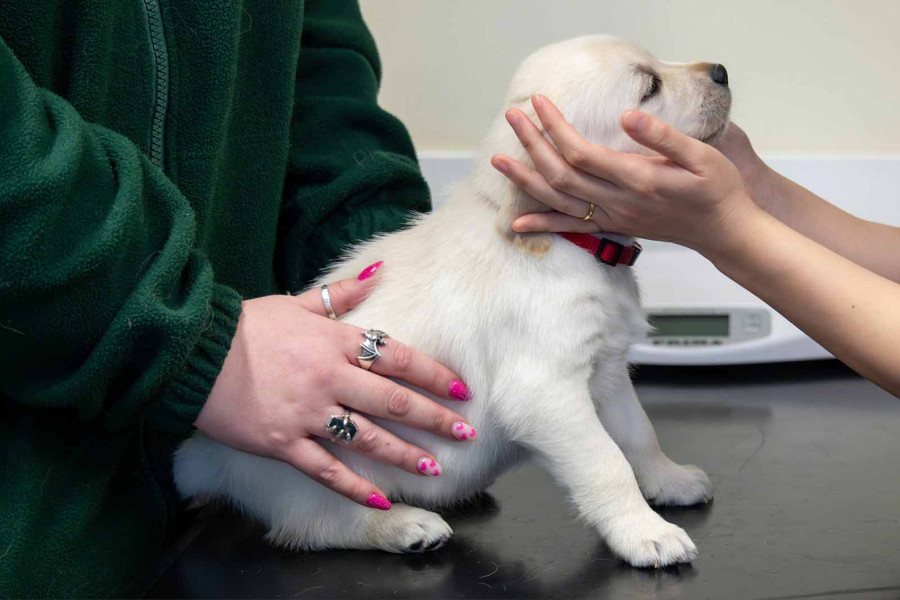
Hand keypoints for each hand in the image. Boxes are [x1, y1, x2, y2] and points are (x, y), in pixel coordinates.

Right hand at [195, 263, 474, 509]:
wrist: (195, 353)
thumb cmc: (246, 326)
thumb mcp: (295, 303)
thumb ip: (340, 295)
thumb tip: (378, 271)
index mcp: (334, 342)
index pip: (396, 357)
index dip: (432, 374)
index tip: (460, 389)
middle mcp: (328, 378)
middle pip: (392, 400)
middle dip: (433, 418)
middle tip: (466, 432)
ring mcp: (307, 413)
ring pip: (367, 438)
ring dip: (404, 454)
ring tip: (435, 468)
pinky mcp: (283, 443)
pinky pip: (325, 469)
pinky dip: (353, 486)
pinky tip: (380, 498)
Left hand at [492, 95, 760, 254]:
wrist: (723, 231)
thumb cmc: (717, 190)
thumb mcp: (703, 155)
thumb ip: (664, 136)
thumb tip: (626, 116)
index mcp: (636, 178)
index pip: (581, 152)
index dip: (555, 127)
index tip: (540, 103)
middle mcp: (617, 201)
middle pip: (560, 173)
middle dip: (532, 144)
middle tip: (512, 117)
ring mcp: (612, 216)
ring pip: (557, 200)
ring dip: (526, 180)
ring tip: (499, 161)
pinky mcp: (612, 226)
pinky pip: (570, 227)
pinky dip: (541, 224)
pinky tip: (517, 223)